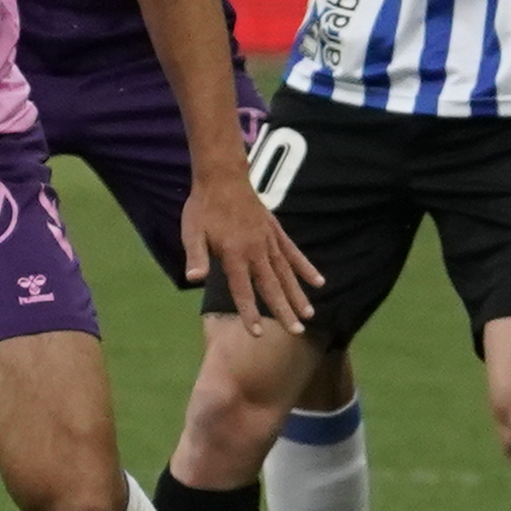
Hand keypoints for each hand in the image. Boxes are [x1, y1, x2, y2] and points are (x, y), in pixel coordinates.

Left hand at [184, 175, 321, 331]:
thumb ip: (196, 256)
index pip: (242, 289)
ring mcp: (268, 241)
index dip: (250, 312)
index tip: (258, 333)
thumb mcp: (191, 232)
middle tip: (296, 332)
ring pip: (286, 273)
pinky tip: (319, 281)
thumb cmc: (202, 208)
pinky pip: (293, 253)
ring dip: (297, 294)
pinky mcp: (276, 232)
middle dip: (284, 311)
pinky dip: (306, 267)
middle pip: (271, 286)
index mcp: (234, 254)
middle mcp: (255, 250)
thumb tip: (194, 279)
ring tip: (310, 314)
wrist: (222, 177)